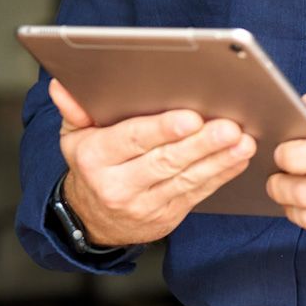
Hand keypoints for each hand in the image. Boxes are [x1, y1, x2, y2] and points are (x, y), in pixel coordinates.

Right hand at [48, 78, 256, 247]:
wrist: (93, 219)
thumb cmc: (91, 164)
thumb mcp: (74, 137)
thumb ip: (75, 109)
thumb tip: (63, 86)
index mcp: (95, 158)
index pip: (132, 140)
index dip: (162, 130)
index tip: (190, 118)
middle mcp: (118, 185)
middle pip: (165, 160)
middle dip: (201, 143)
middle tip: (229, 127)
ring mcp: (144, 204)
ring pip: (186, 179)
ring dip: (219, 160)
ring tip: (243, 141)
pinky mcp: (167, 216)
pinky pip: (197, 193)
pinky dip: (221, 174)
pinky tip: (239, 158)